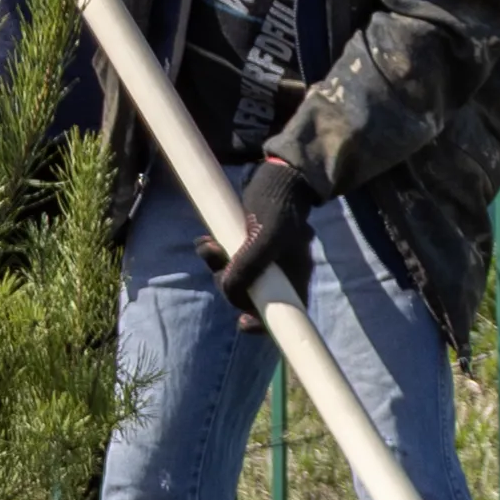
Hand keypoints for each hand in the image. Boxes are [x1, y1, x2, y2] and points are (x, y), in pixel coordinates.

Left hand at [207, 159, 317, 313]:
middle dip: (229, 283)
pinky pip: (225, 260)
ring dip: (216, 266)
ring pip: (234, 278)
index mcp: (294, 277)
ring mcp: (261, 261)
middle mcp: (279, 273)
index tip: (242, 323)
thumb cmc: (279, 205)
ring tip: (207, 246)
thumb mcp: (268, 235)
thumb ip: (251, 264)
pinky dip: (212, 253)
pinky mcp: (244, 247)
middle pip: (250, 296)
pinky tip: (205, 241)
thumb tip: (230, 291)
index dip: (263, 323)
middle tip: (216, 259)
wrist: (276, 176)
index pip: (282, 313)